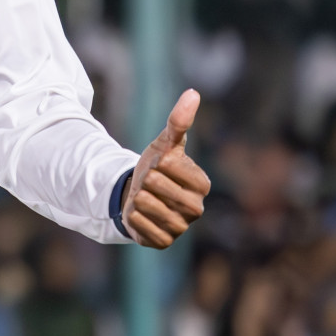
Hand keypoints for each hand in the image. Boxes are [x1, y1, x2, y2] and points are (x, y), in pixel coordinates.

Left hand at [122, 89, 210, 248]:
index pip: (168, 165)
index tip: (160, 167)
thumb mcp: (164, 143)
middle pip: (154, 185)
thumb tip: (193, 92)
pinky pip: (139, 226)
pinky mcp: (163, 242)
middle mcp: (197, 209)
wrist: (138, 195)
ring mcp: (181, 228)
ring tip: (145, 198)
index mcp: (202, 184)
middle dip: (144, 180)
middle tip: (150, 184)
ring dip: (136, 198)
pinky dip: (132, 217)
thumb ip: (178, 121)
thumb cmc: (157, 167)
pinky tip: (139, 214)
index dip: (156, 162)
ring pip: (145, 204)